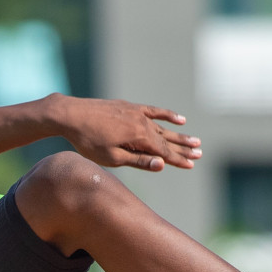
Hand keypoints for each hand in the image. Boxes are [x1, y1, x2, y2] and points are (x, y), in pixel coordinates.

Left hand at [49, 95, 201, 171]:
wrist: (71, 114)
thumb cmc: (88, 141)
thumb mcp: (112, 157)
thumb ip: (138, 160)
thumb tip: (162, 165)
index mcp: (139, 138)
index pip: (164, 152)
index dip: (179, 159)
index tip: (192, 165)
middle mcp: (142, 123)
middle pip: (167, 139)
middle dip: (184, 147)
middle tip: (200, 153)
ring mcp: (137, 113)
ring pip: (163, 126)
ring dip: (179, 134)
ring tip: (195, 139)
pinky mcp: (129, 106)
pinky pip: (153, 111)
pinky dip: (167, 115)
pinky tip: (179, 118)